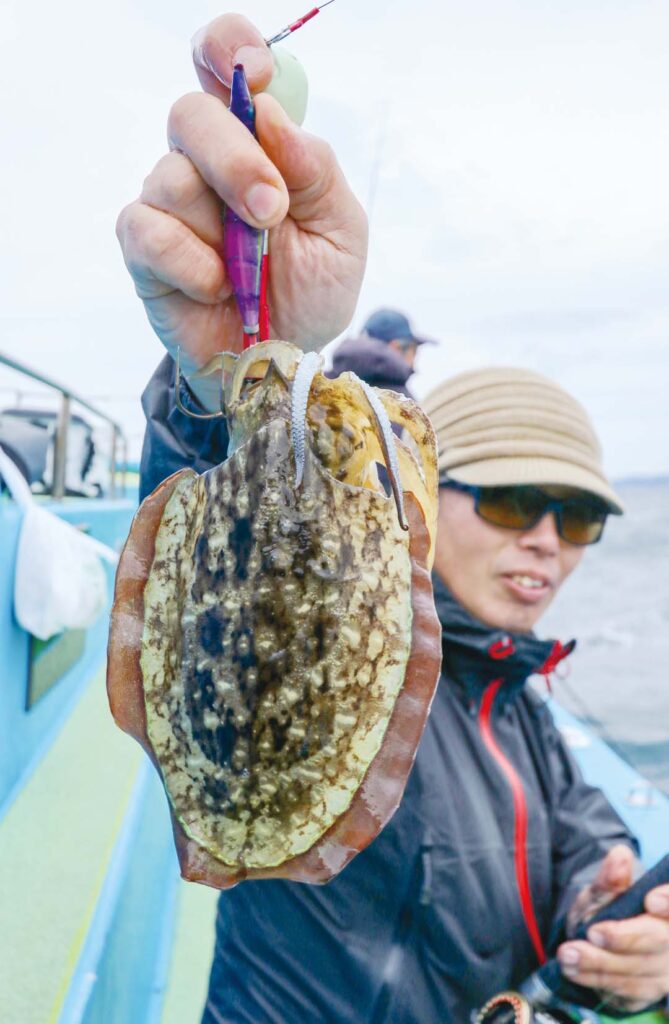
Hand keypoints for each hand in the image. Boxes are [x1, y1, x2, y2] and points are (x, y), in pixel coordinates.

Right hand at [116, 13, 367, 373]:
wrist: (282, 361)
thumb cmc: (311, 291)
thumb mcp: (341, 232)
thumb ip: (316, 170)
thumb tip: (272, 115)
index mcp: (257, 142)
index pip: (223, 62)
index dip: (228, 47)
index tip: (253, 72)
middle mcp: (205, 162)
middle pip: (190, 113)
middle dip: (233, 158)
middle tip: (270, 210)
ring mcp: (170, 205)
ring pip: (171, 177)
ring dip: (220, 227)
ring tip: (249, 269)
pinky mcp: (144, 251)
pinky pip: (148, 231)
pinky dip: (190, 264)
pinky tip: (216, 288)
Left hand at [559, 845, 668, 1012]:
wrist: (596, 939)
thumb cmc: (607, 908)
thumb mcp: (603, 890)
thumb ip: (612, 877)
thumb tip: (620, 856)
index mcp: (667, 911)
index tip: (650, 901)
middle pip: (660, 942)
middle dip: (626, 939)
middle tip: (593, 932)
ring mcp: (665, 971)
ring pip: (639, 972)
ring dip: (601, 964)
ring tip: (568, 953)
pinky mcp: (648, 994)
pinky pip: (626, 993)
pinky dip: (596, 981)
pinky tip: (572, 970)